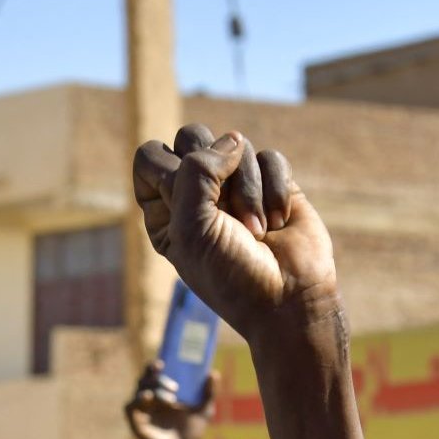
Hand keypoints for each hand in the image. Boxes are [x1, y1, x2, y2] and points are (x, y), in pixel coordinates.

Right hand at [125, 357, 213, 438]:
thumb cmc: (189, 435)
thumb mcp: (203, 412)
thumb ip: (208, 394)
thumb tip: (213, 374)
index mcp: (162, 394)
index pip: (154, 374)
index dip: (154, 366)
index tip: (163, 362)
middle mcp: (150, 401)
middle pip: (144, 380)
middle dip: (156, 377)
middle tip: (174, 386)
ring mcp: (142, 412)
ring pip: (138, 391)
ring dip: (153, 389)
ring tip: (170, 399)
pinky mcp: (136, 423)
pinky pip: (129, 407)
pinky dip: (136, 400)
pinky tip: (147, 398)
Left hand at [132, 125, 336, 346]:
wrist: (288, 301)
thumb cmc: (232, 275)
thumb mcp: (194, 227)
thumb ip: (197, 171)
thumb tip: (232, 139)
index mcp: (164, 209)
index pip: (150, 156)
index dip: (170, 170)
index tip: (189, 207)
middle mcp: (197, 195)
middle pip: (192, 137)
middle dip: (214, 172)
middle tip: (226, 212)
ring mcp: (236, 187)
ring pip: (235, 145)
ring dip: (249, 190)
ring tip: (257, 231)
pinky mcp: (273, 185)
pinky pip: (270, 158)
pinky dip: (276, 189)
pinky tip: (280, 221)